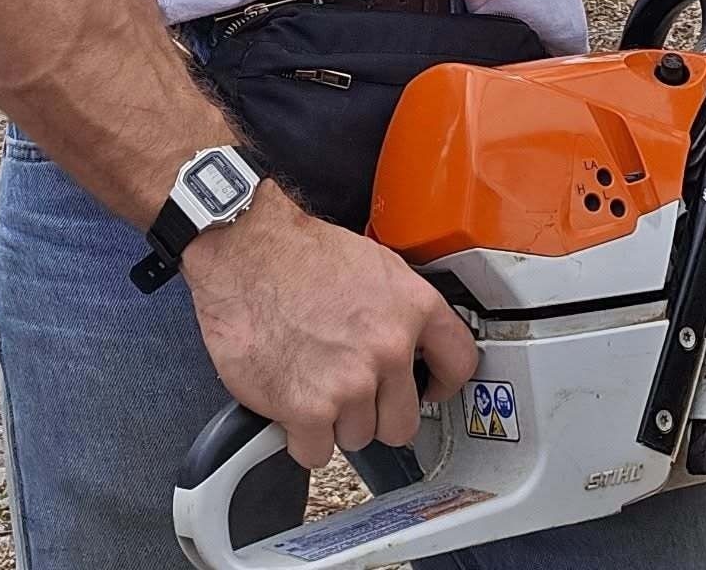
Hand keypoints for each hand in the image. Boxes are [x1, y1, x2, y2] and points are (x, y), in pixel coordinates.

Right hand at [181, 182, 478, 468]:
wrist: (245, 253)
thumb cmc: (299, 253)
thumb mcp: (373, 265)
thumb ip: (399, 310)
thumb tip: (412, 343)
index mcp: (413, 308)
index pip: (459, 363)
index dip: (441, 384)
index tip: (428, 390)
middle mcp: (389, 348)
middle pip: (403, 422)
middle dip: (376, 413)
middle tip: (349, 389)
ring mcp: (352, 383)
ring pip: (357, 437)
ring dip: (333, 421)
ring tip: (311, 380)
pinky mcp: (309, 409)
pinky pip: (315, 452)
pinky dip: (299, 437)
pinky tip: (290, 402)